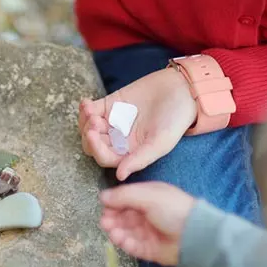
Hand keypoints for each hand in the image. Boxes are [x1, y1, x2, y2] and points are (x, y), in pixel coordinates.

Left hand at [78, 68, 196, 180]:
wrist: (182, 89)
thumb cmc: (175, 119)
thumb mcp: (161, 142)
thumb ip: (140, 159)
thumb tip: (119, 176)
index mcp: (129, 152)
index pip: (105, 157)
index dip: (96, 148)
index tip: (92, 135)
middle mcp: (119, 139)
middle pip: (93, 144)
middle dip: (89, 134)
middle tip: (95, 122)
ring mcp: (113, 122)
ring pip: (89, 127)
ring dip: (85, 121)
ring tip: (91, 111)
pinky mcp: (110, 104)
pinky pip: (91, 110)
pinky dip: (85, 107)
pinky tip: (87, 103)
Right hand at [99, 182, 195, 265]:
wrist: (195, 236)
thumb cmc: (173, 210)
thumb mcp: (148, 195)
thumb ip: (123, 195)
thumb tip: (102, 196)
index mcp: (149, 198)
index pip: (126, 199)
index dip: (114, 202)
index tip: (104, 206)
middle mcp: (147, 214)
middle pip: (124, 216)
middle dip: (112, 218)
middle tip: (105, 220)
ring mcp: (148, 233)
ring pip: (126, 231)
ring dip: (115, 230)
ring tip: (110, 229)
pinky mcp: (149, 249)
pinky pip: (132, 246)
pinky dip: (124, 242)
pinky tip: (118, 238)